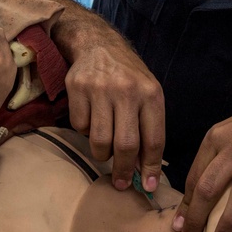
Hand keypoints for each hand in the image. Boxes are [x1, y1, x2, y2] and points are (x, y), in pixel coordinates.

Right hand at [64, 32, 164, 193]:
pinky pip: (80, 127)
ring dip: (102, 154)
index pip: (154, 139)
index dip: (150, 167)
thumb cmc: (128, 76)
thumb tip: (143, 170)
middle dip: (123, 170)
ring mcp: (100, 89)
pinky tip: (92, 119)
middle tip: (121, 183)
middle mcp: (127, 91)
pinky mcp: (77, 88)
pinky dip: (85, 131)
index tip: (147, 186)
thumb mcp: (147, 95)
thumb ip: (148, 129)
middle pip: (126, 144)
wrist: (98, 45)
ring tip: (105, 149)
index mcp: (150, 94)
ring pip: (99, 141)